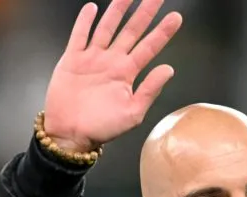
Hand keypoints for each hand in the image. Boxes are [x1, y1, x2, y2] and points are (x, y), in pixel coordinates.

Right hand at [42, 0, 182, 151]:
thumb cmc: (102, 128)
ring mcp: (92, 58)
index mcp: (127, 73)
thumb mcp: (133, 113)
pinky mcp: (72, 59)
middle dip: (144, 13)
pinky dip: (84, 22)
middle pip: (131, 31)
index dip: (162, 32)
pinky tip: (92, 8)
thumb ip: (150, 90)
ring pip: (107, 27)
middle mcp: (112, 62)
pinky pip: (79, 36)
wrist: (70, 134)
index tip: (176, 17)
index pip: (149, 47)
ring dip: (117, 10)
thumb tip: (169, 69)